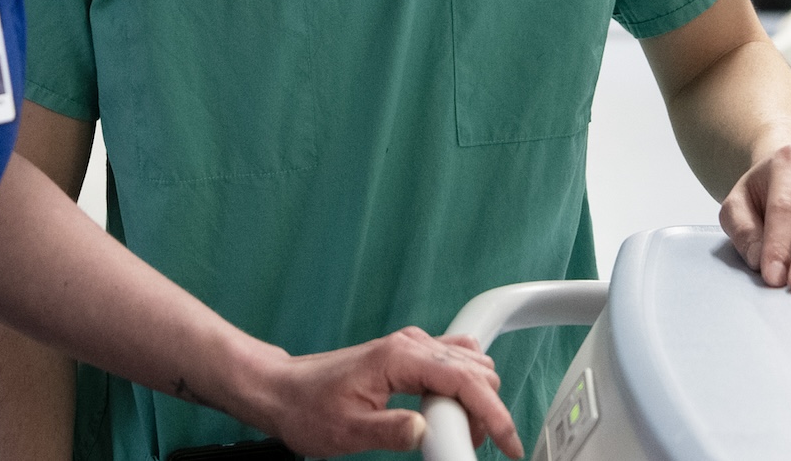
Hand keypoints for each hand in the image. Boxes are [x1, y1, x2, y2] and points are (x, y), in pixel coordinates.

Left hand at [257, 327, 521, 458]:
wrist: (283, 391)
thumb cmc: (308, 407)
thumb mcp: (348, 432)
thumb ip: (391, 432)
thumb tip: (427, 432)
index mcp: (401, 358)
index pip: (467, 381)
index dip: (494, 415)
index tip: (508, 445)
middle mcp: (411, 344)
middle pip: (476, 370)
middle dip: (485, 411)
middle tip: (468, 446)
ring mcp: (410, 346)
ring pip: (469, 364)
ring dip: (475, 400)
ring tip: (456, 435)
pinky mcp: (407, 355)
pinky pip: (452, 364)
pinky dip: (462, 389)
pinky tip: (447, 415)